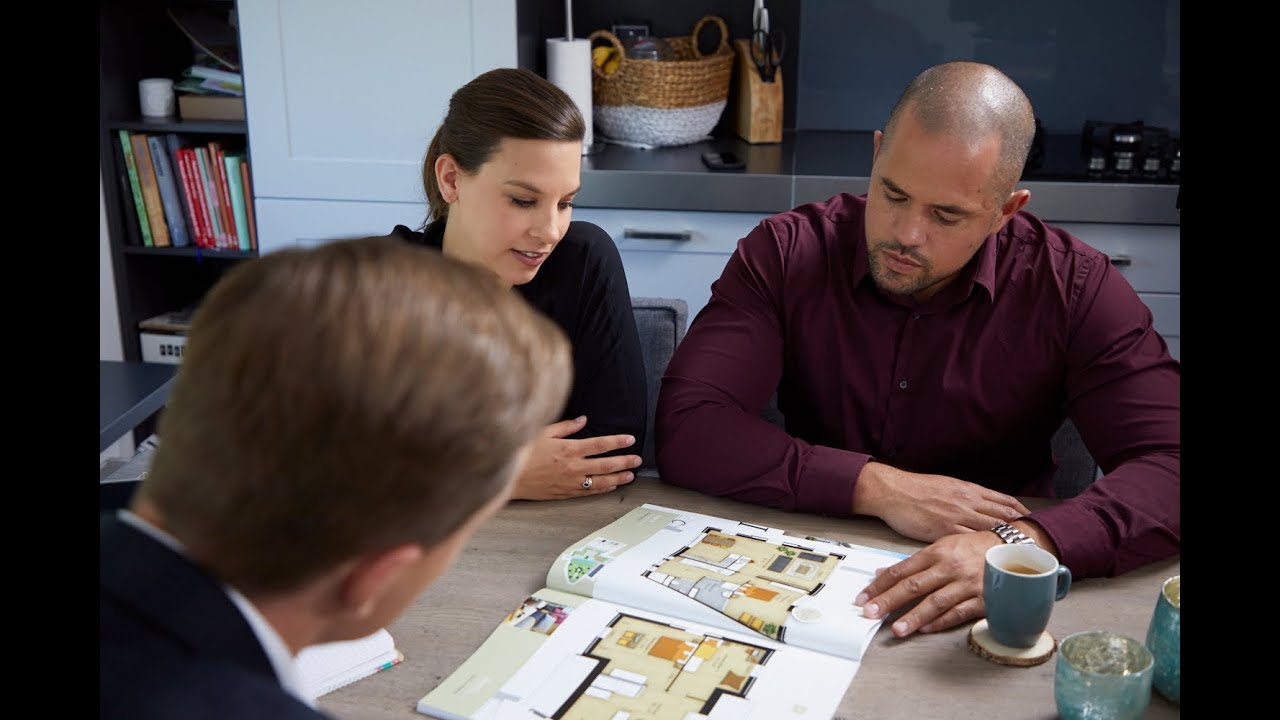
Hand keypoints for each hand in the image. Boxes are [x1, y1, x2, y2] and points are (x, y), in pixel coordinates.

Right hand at [511, 416, 642, 499]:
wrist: (507, 477)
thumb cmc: (521, 453)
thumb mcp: (542, 432)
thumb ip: (565, 427)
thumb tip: (583, 420)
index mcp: (568, 449)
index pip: (600, 444)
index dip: (617, 442)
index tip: (630, 439)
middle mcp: (572, 467)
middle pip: (606, 464)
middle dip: (624, 461)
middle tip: (637, 459)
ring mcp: (570, 482)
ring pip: (600, 481)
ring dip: (618, 478)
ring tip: (631, 475)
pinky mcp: (564, 494)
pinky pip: (588, 492)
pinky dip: (602, 489)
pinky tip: (611, 486)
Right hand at [854, 463, 1030, 541]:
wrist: (894, 491)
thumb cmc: (916, 488)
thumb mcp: (947, 485)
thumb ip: (965, 495)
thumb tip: (979, 503)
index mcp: (969, 489)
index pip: (1004, 501)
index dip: (1021, 513)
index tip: (1032, 522)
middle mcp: (968, 502)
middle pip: (1003, 517)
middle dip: (1020, 529)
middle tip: (1035, 541)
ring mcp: (957, 516)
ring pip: (990, 530)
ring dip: (1005, 542)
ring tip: (1020, 553)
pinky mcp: (944, 531)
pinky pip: (969, 542)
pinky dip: (982, 550)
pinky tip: (991, 559)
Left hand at [855, 529, 1000, 637]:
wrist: (1013, 549)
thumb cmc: (973, 548)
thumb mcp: (942, 546)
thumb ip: (913, 562)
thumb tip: (882, 573)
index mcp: (937, 552)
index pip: (901, 570)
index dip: (880, 585)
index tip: (863, 597)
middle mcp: (949, 567)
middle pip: (914, 586)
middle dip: (889, 601)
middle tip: (871, 613)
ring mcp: (966, 584)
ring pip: (936, 602)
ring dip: (914, 616)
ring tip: (897, 629)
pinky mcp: (983, 599)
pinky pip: (959, 612)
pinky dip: (942, 621)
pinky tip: (927, 629)